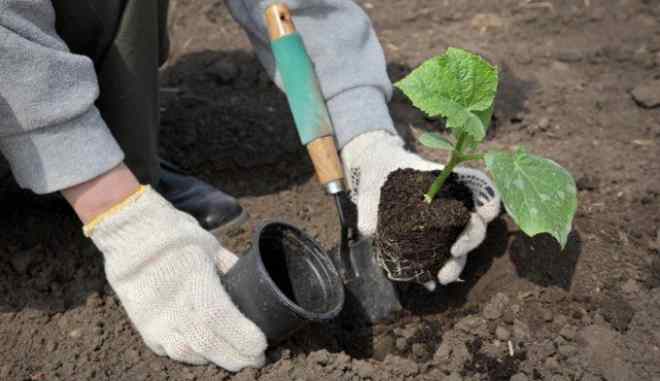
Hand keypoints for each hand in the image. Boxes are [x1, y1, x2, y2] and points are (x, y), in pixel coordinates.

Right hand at [84, 186, 266, 371]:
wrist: (130, 235)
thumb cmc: (176, 236)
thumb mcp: (210, 246)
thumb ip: (230, 268)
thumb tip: (254, 284)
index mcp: (194, 279)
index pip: (221, 318)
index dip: (243, 336)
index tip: (262, 344)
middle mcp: (173, 304)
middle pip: (209, 343)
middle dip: (237, 356)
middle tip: (256, 359)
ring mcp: (156, 319)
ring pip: (189, 353)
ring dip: (216, 359)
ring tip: (235, 358)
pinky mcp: (145, 327)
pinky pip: (171, 351)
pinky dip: (192, 355)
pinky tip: (207, 353)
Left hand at [341, 131, 500, 289]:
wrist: (372, 177)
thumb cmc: (379, 174)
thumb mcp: (373, 183)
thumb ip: (370, 205)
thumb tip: (369, 231)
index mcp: (447, 181)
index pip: (480, 186)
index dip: (490, 199)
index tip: (484, 213)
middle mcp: (453, 203)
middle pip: (476, 222)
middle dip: (471, 239)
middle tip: (454, 252)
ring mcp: (445, 224)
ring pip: (463, 245)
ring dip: (458, 262)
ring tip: (442, 277)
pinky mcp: (432, 241)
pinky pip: (442, 257)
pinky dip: (440, 269)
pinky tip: (431, 282)